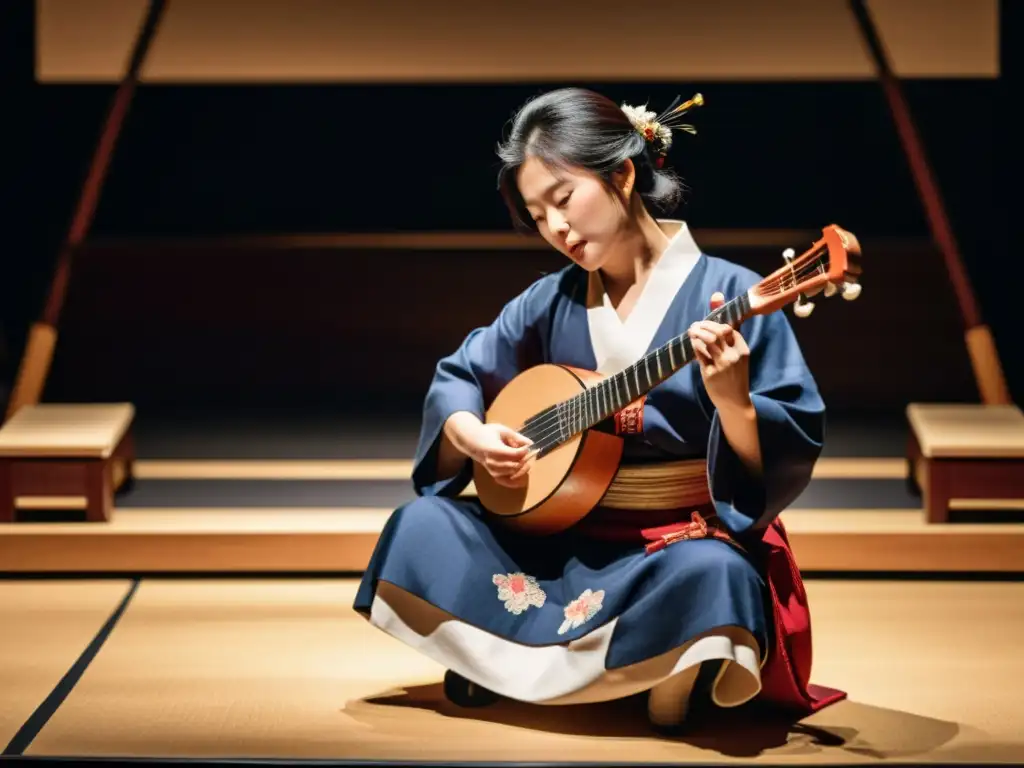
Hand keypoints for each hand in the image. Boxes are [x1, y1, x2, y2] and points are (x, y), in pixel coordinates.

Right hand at [444, 413, 534, 487]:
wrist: (472, 441)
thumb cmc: (488, 433)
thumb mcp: (502, 430)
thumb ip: (517, 437)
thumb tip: (531, 444)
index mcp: (493, 449)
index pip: (514, 454)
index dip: (524, 451)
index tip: (530, 447)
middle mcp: (492, 462)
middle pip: (514, 465)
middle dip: (525, 460)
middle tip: (531, 454)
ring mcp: (492, 470)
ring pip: (512, 474)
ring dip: (522, 469)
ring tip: (527, 461)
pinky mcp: (492, 475)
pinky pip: (505, 482)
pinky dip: (515, 483)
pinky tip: (523, 480)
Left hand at [687, 292, 751, 412]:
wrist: (735, 401)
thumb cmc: (734, 374)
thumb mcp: (736, 353)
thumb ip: (726, 328)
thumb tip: (716, 295)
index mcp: (743, 349)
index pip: (728, 328)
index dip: (715, 323)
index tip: (706, 323)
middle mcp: (734, 356)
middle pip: (717, 332)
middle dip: (704, 325)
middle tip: (695, 325)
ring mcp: (722, 365)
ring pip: (707, 341)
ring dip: (696, 333)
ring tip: (691, 331)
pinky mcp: (711, 373)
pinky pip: (699, 354)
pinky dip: (694, 345)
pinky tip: (692, 343)